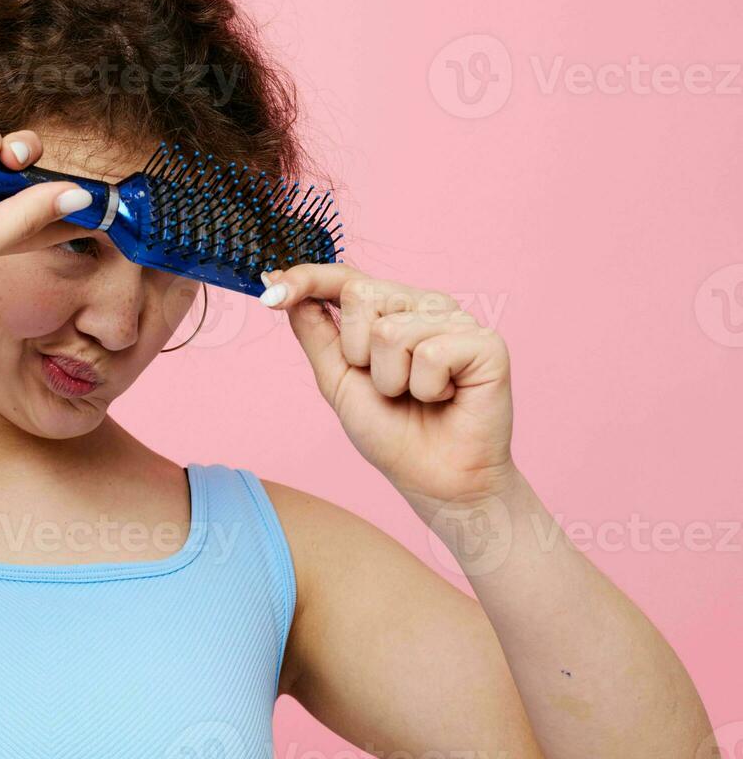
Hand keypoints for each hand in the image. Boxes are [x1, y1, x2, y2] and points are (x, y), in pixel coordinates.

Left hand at [260, 264, 517, 509]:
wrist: (435, 480)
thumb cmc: (392, 432)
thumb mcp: (337, 379)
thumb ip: (314, 330)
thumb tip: (278, 282)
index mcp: (390, 310)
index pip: (345, 277)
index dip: (307, 278)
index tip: (272, 292)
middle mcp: (423, 305)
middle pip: (361, 294)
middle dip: (358, 354)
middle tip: (389, 386)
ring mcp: (457, 320)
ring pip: (391, 331)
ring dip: (392, 380)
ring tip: (419, 396)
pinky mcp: (486, 343)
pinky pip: (430, 353)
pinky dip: (426, 389)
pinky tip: (446, 397)